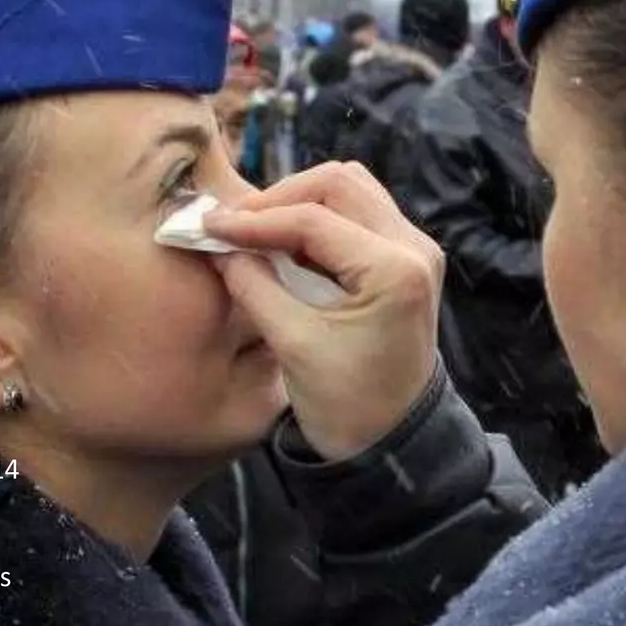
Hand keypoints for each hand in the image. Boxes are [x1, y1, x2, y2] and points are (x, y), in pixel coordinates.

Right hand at [206, 163, 443, 458]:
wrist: (395, 442)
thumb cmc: (347, 405)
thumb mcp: (293, 345)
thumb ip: (253, 286)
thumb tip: (217, 244)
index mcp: (395, 270)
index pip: (314, 219)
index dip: (255, 220)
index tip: (210, 228)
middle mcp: (414, 248)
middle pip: (340, 183)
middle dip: (280, 199)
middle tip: (234, 226)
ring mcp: (415, 250)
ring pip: (351, 191)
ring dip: (300, 204)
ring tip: (256, 234)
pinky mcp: (406, 259)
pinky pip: (359, 215)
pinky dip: (318, 221)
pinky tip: (283, 246)